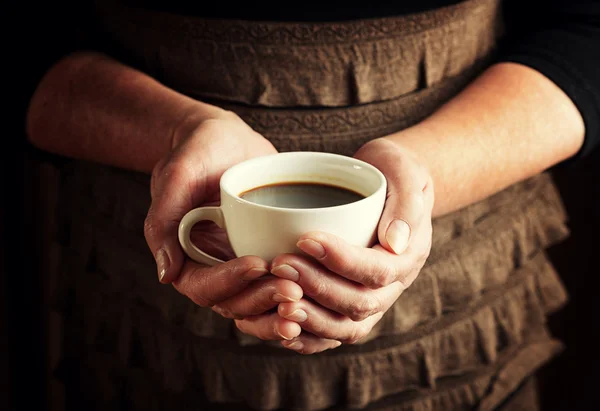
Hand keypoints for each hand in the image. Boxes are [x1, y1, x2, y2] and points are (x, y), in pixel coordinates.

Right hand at [144, 109, 302, 338]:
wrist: (227, 140)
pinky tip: (318, 291)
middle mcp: (212, 267)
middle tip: (293, 290)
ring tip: (307, 296)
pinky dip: (295, 294)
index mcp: (184, 256)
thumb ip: (163, 220)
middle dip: (262, 300)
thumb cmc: (199, 150)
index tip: (258, 263)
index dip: (230, 281)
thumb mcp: (178, 174)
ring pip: (257, 302)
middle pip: (234, 303)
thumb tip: (166, 273)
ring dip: (279, 306)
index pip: (203, 286)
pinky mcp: (264, 256)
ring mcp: (239, 264)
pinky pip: (277, 284)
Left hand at [241, 138, 433, 352]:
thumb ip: (407, 203)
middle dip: (317, 288)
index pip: (377, 269)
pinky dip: (309, 337)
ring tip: (278, 303)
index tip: (305, 240)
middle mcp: (394, 285)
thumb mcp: (405, 172)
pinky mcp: (352, 305)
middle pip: (359, 303)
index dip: (341, 260)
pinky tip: (281, 326)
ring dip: (311, 320)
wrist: (386, 186)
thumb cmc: (392, 172)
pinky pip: (333, 333)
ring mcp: (374, 299)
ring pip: (346, 327)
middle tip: (280, 265)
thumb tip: (395, 242)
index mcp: (408, 255)